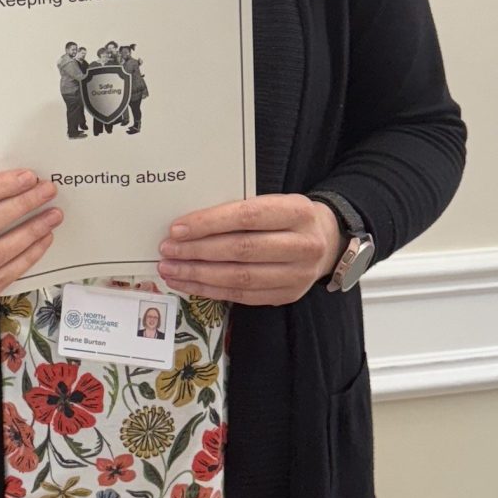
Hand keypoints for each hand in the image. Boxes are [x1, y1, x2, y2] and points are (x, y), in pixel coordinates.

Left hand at [156, 195, 343, 306]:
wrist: (329, 241)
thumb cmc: (289, 218)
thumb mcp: (275, 202)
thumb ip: (240, 210)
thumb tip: (188, 224)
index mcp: (298, 212)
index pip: (247, 216)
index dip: (209, 223)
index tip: (178, 228)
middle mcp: (303, 245)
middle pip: (242, 249)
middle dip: (198, 251)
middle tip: (167, 250)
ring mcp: (298, 274)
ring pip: (240, 277)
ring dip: (199, 275)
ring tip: (171, 269)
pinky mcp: (288, 295)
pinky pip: (243, 296)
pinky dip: (211, 290)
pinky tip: (189, 283)